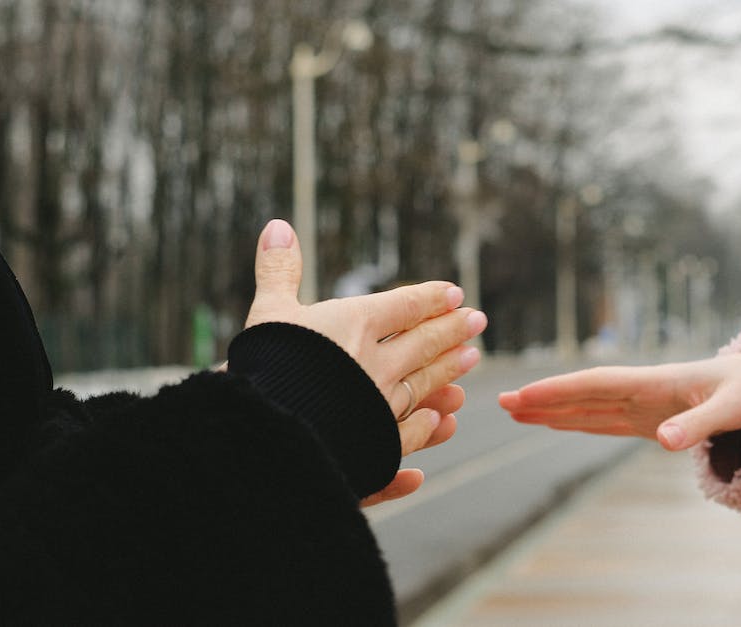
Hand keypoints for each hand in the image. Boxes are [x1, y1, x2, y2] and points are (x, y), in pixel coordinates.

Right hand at [246, 219, 487, 502]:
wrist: (265, 432)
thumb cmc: (262, 366)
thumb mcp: (267, 312)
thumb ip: (279, 270)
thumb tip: (278, 226)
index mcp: (356, 324)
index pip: (404, 306)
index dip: (430, 298)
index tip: (454, 293)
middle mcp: (377, 363)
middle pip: (424, 342)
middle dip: (452, 329)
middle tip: (478, 321)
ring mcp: (381, 405)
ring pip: (425, 382)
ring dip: (450, 368)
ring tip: (472, 357)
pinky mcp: (376, 444)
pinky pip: (410, 432)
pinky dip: (428, 424)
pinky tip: (441, 420)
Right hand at [498, 351, 740, 450]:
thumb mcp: (731, 410)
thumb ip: (698, 425)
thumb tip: (663, 441)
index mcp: (654, 383)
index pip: (595, 385)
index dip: (559, 391)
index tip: (524, 396)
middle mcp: (641, 391)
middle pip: (582, 394)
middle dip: (542, 398)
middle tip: (500, 402)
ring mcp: (642, 404)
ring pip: (587, 406)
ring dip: (552, 409)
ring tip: (514, 410)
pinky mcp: (649, 418)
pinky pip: (604, 419)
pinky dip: (576, 420)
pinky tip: (555, 422)